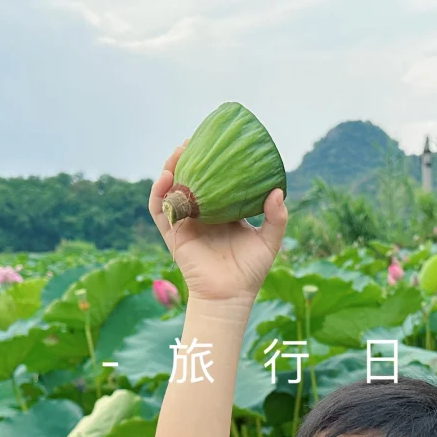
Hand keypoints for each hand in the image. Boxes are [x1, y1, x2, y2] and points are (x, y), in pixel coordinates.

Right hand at [148, 140, 288, 303]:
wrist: (230, 296)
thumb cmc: (250, 271)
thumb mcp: (269, 241)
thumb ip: (277, 217)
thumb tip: (277, 191)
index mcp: (222, 212)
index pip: (214, 181)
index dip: (211, 162)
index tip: (214, 143)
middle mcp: (202, 215)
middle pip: (190, 180)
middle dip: (188, 160)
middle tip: (192, 141)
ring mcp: (186, 223)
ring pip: (172, 190)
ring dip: (170, 169)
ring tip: (177, 152)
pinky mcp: (173, 235)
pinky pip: (160, 210)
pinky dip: (159, 193)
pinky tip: (166, 177)